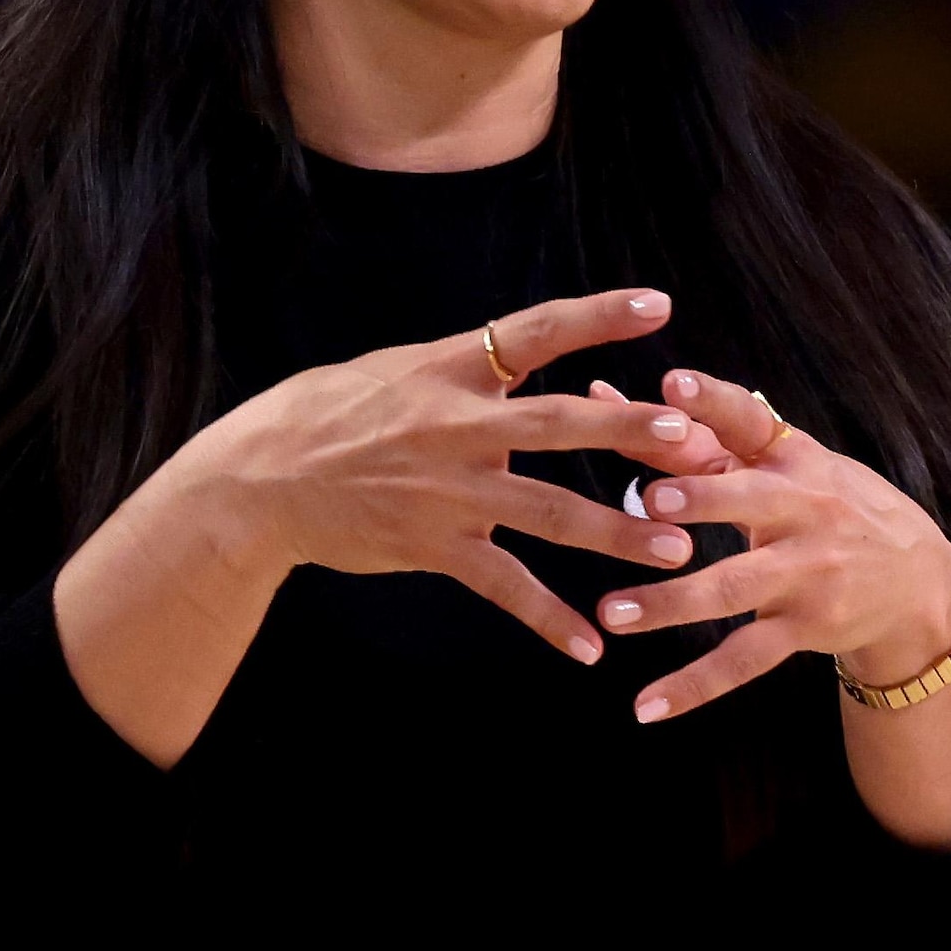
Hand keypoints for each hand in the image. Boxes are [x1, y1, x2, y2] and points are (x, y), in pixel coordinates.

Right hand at [179, 289, 725, 664]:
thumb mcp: (397, 370)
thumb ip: (466, 368)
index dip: (598, 317)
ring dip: (616, 534)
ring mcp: (449, 489)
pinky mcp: (435, 544)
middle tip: (691, 442)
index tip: (658, 305)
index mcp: (452, 369)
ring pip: (549, 512)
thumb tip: (521, 354)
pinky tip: (590, 646)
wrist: (259, 480)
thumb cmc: (329, 416)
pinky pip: (505, 585)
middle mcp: (458, 424)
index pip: (537, 330)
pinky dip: (549, 618)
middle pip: (559, 423)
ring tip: (677, 553)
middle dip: (628, 431)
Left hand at [588, 365, 950, 722]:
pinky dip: (694, 686)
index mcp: (794, 459)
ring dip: (671, 603)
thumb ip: (703, 437)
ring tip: (613, 614)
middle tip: (649, 499)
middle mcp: (804, 510)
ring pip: (733, 588)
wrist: (918, 584)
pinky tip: (645, 707)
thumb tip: (606, 391)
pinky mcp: (805, 627)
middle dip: (703, 499)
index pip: (752, 420)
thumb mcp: (792, 465)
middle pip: (749, 502)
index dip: (715, 402)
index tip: (672, 384)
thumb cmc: (834, 509)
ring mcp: (806, 573)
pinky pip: (744, 661)